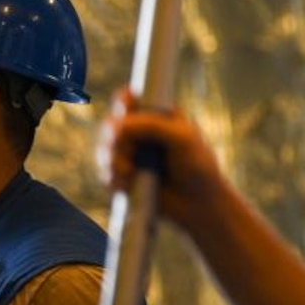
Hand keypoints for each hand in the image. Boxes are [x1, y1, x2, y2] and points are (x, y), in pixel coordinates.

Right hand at [97, 86, 224, 230]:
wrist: (199, 205)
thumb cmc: (199, 167)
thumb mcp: (182, 138)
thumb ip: (152, 125)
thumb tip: (118, 126)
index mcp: (155, 117)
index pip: (129, 100)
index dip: (122, 101)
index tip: (125, 109)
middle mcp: (139, 134)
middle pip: (111, 126)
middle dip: (116, 140)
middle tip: (129, 152)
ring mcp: (129, 156)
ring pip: (104, 150)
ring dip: (113, 162)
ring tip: (130, 173)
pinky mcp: (123, 177)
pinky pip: (105, 174)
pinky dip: (112, 179)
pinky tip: (126, 185)